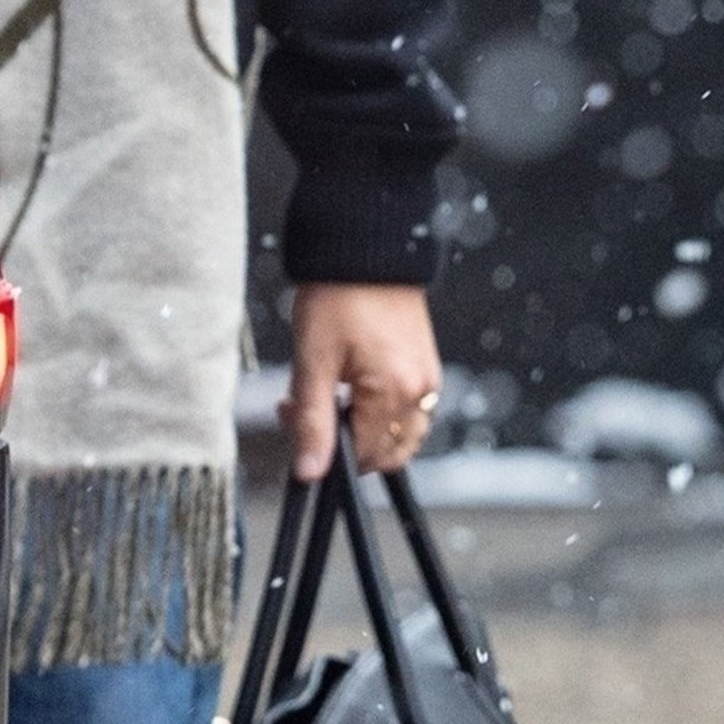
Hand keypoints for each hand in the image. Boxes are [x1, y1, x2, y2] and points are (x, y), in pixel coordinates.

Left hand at [286, 283, 444, 480]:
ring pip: (402, 435)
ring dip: (368, 432)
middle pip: (390, 453)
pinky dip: (384, 414)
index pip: (364, 455)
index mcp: (394, 391)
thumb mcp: (313, 361)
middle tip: (311, 411)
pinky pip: (411, 411)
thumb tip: (309, 473)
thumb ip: (312, 422)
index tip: (295, 418)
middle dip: (349, 446)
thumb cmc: (338, 298)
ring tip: (334, 397)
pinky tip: (354, 387)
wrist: (367, 251)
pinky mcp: (427, 364)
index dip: (326, 451)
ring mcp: (429, 377)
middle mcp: (420, 388)